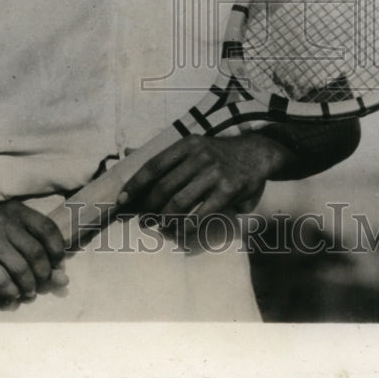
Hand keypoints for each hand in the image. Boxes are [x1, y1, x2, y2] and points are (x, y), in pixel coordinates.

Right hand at [0, 199, 67, 302]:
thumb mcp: (17, 235)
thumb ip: (41, 252)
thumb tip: (63, 279)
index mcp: (19, 212)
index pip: (47, 229)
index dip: (57, 250)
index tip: (57, 265)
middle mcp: (5, 221)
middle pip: (36, 252)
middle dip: (43, 273)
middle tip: (41, 282)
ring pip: (20, 268)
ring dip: (29, 285)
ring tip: (29, 291)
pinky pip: (1, 280)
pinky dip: (11, 291)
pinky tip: (13, 294)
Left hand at [118, 134, 277, 222]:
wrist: (257, 153)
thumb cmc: (219, 154)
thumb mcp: (195, 146)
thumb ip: (169, 157)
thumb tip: (130, 162)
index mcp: (186, 145)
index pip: (154, 166)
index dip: (135, 185)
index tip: (122, 201)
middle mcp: (199, 156)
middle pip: (163, 187)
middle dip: (148, 208)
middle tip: (142, 221)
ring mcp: (214, 172)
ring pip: (179, 202)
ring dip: (164, 220)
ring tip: (159, 227)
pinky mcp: (228, 189)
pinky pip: (201, 214)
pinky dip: (186, 226)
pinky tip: (179, 232)